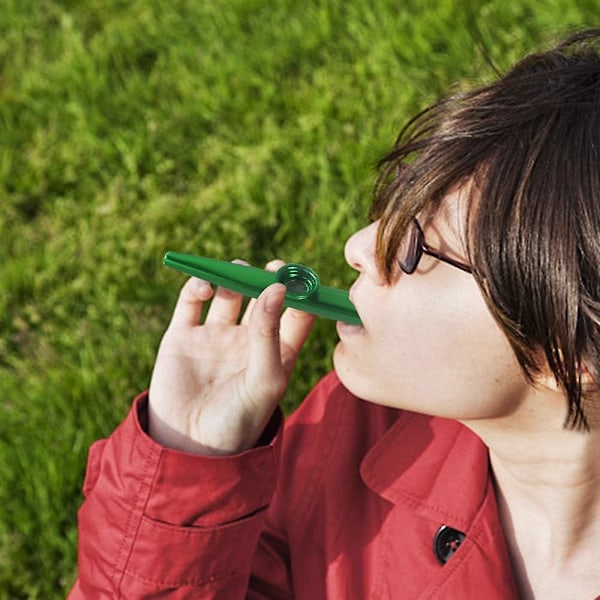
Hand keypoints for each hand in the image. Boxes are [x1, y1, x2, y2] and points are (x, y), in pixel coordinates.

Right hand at [148, 260, 315, 454]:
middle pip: (264, 296)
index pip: (297, 313)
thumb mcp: (263, 380)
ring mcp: (216, 334)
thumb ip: (270, 334)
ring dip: (236, 275)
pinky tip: (205, 288)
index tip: (303, 277)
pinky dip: (198, 286)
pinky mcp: (184, 335)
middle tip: (274, 269)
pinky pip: (192, 300)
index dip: (303, 292)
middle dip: (270, 278)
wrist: (188, 447)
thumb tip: (278, 288)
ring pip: (229, 291)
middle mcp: (249, 339)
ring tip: (239, 273)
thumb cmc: (238, 421)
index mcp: (277, 351)